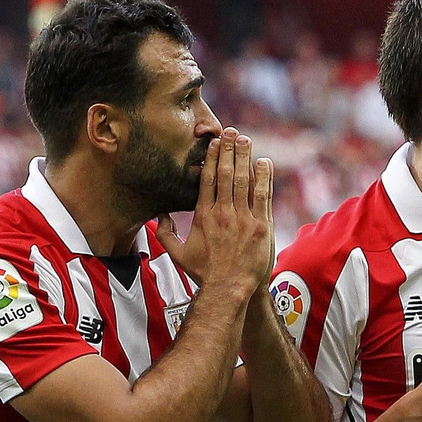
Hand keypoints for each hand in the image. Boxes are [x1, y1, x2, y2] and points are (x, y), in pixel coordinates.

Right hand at [158, 129, 274, 299]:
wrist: (229, 289)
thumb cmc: (204, 273)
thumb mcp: (178, 253)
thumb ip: (165, 233)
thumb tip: (157, 216)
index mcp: (204, 216)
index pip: (207, 179)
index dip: (212, 158)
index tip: (214, 142)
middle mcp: (224, 213)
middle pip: (226, 174)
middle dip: (229, 150)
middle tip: (231, 132)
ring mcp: (244, 219)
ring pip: (244, 181)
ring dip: (245, 158)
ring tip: (246, 140)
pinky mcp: (262, 227)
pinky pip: (263, 196)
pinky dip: (264, 178)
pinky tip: (264, 163)